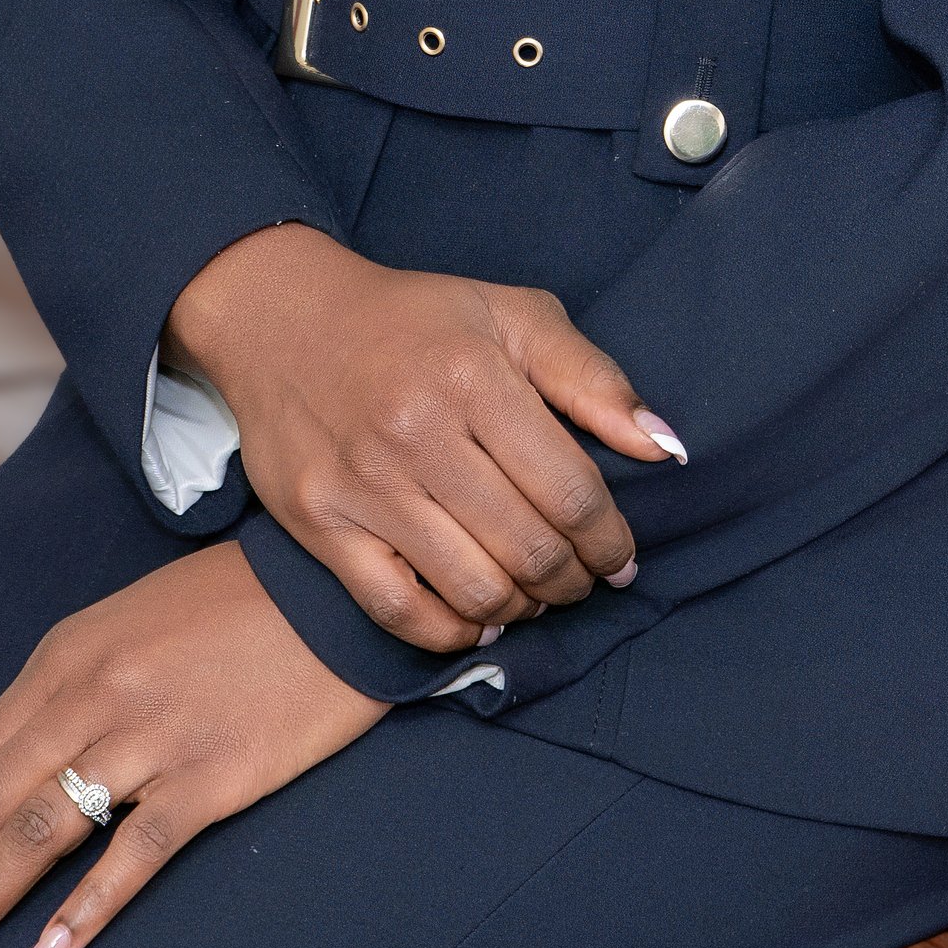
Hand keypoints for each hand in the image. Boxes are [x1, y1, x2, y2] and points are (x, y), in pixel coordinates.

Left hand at [0, 543, 382, 947]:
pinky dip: (82, 913)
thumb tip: (16, 778)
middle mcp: (96, 692)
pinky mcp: (211, 775)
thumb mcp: (129, 625)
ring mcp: (153, 735)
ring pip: (41, 834)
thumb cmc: (233, 607)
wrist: (335, 591)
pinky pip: (133, 855)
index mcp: (67, 655)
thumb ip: (69, 690)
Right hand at [164, 227, 685, 653]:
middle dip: (574, 582)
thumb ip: (592, 379)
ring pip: (472, 590)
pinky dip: (450, 633)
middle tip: (583, 582)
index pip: (569, 490)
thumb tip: (664, 448)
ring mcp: (364, 486)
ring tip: (536, 597)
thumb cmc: (414, 318)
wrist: (283, 317)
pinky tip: (478, 618)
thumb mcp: (510, 314)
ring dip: (523, 610)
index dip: (609, 540)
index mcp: (473, 377)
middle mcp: (417, 433)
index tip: (621, 558)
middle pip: (528, 549)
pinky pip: (397, 612)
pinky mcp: (320, 526)